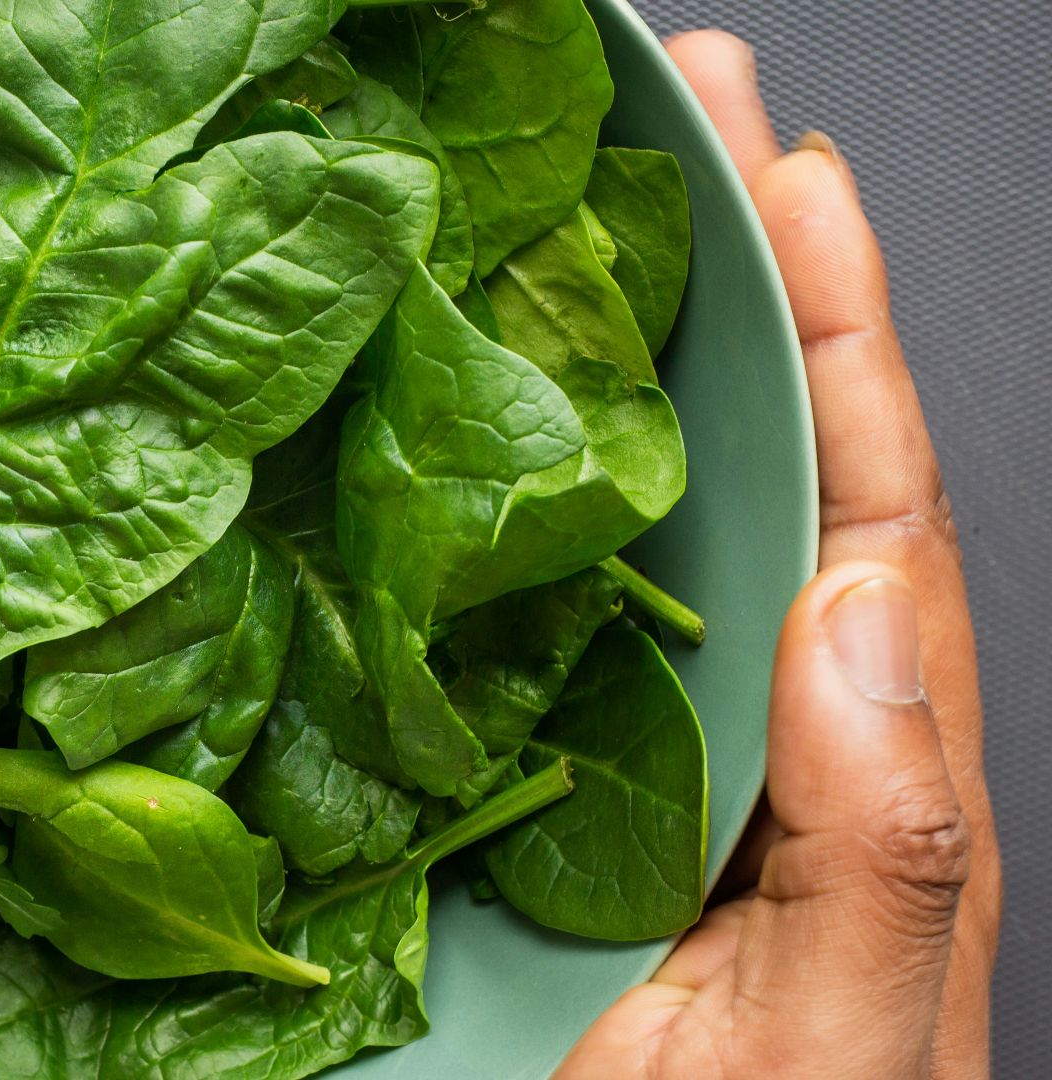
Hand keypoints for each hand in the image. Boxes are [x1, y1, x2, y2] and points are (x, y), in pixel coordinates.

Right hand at [561, 32, 999, 1079]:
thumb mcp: (829, 1042)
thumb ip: (879, 844)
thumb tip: (858, 614)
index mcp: (855, 772)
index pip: (865, 508)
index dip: (832, 329)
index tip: (784, 170)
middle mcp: (762, 734)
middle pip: (765, 465)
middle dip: (738, 277)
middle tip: (683, 110)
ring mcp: (645, 753)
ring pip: (653, 519)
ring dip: (625, 357)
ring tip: (580, 209)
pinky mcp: (536, 791)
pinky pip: (537, 617)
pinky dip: (513, 499)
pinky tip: (460, 422)